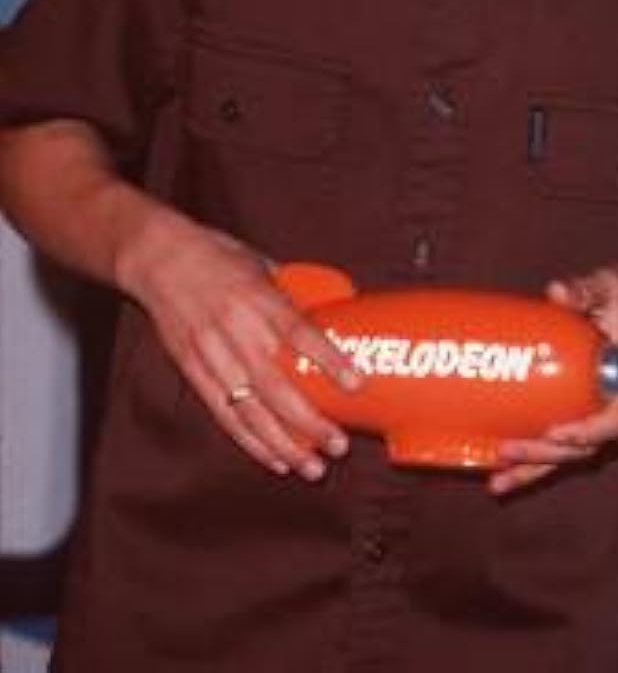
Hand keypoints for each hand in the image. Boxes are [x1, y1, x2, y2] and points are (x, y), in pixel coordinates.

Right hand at [117, 207, 360, 480]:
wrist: (157, 257)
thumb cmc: (217, 254)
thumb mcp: (262, 264)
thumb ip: (291, 295)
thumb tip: (330, 316)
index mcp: (258, 298)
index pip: (299, 334)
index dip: (328, 361)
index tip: (356, 385)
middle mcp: (235, 330)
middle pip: (277, 386)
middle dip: (310, 422)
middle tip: (340, 445)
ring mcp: (211, 355)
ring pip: (250, 411)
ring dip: (284, 444)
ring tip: (313, 467)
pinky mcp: (193, 370)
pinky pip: (224, 413)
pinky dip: (250, 441)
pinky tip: (275, 459)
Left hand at [488, 262, 617, 495]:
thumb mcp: (611, 285)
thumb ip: (586, 288)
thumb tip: (558, 292)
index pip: (617, 420)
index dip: (588, 433)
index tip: (557, 431)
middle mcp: (613, 404)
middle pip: (584, 447)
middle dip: (545, 454)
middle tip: (506, 451)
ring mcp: (596, 412)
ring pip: (568, 454)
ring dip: (534, 470)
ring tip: (497, 483)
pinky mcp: (577, 410)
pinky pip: (557, 441)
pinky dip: (532, 458)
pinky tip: (500, 465)